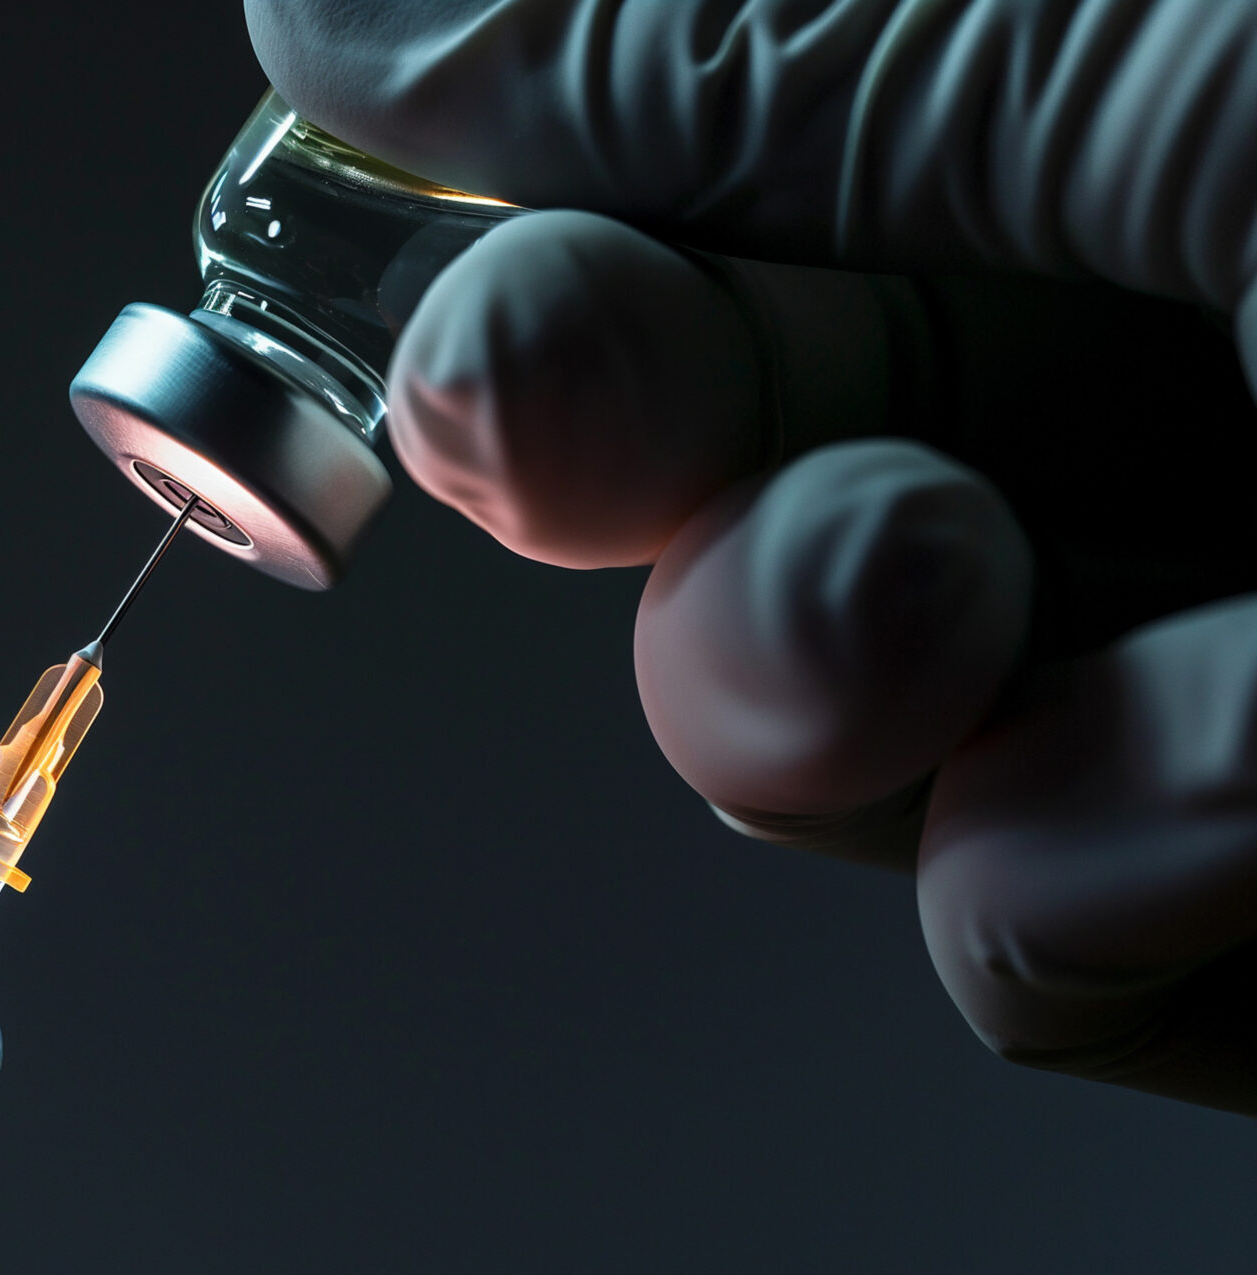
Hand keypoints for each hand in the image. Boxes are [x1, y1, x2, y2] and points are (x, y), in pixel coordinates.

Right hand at [250, 0, 1256, 1110]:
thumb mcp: (1192, 50)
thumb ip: (774, 51)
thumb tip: (347, 16)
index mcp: (1109, 148)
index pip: (707, 190)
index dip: (517, 230)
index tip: (360, 243)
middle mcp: (1141, 391)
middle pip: (705, 444)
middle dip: (581, 434)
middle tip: (516, 414)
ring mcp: (1178, 666)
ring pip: (794, 718)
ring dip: (803, 673)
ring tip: (952, 599)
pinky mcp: (1228, 920)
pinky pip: (999, 939)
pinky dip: (1055, 891)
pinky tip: (1232, 807)